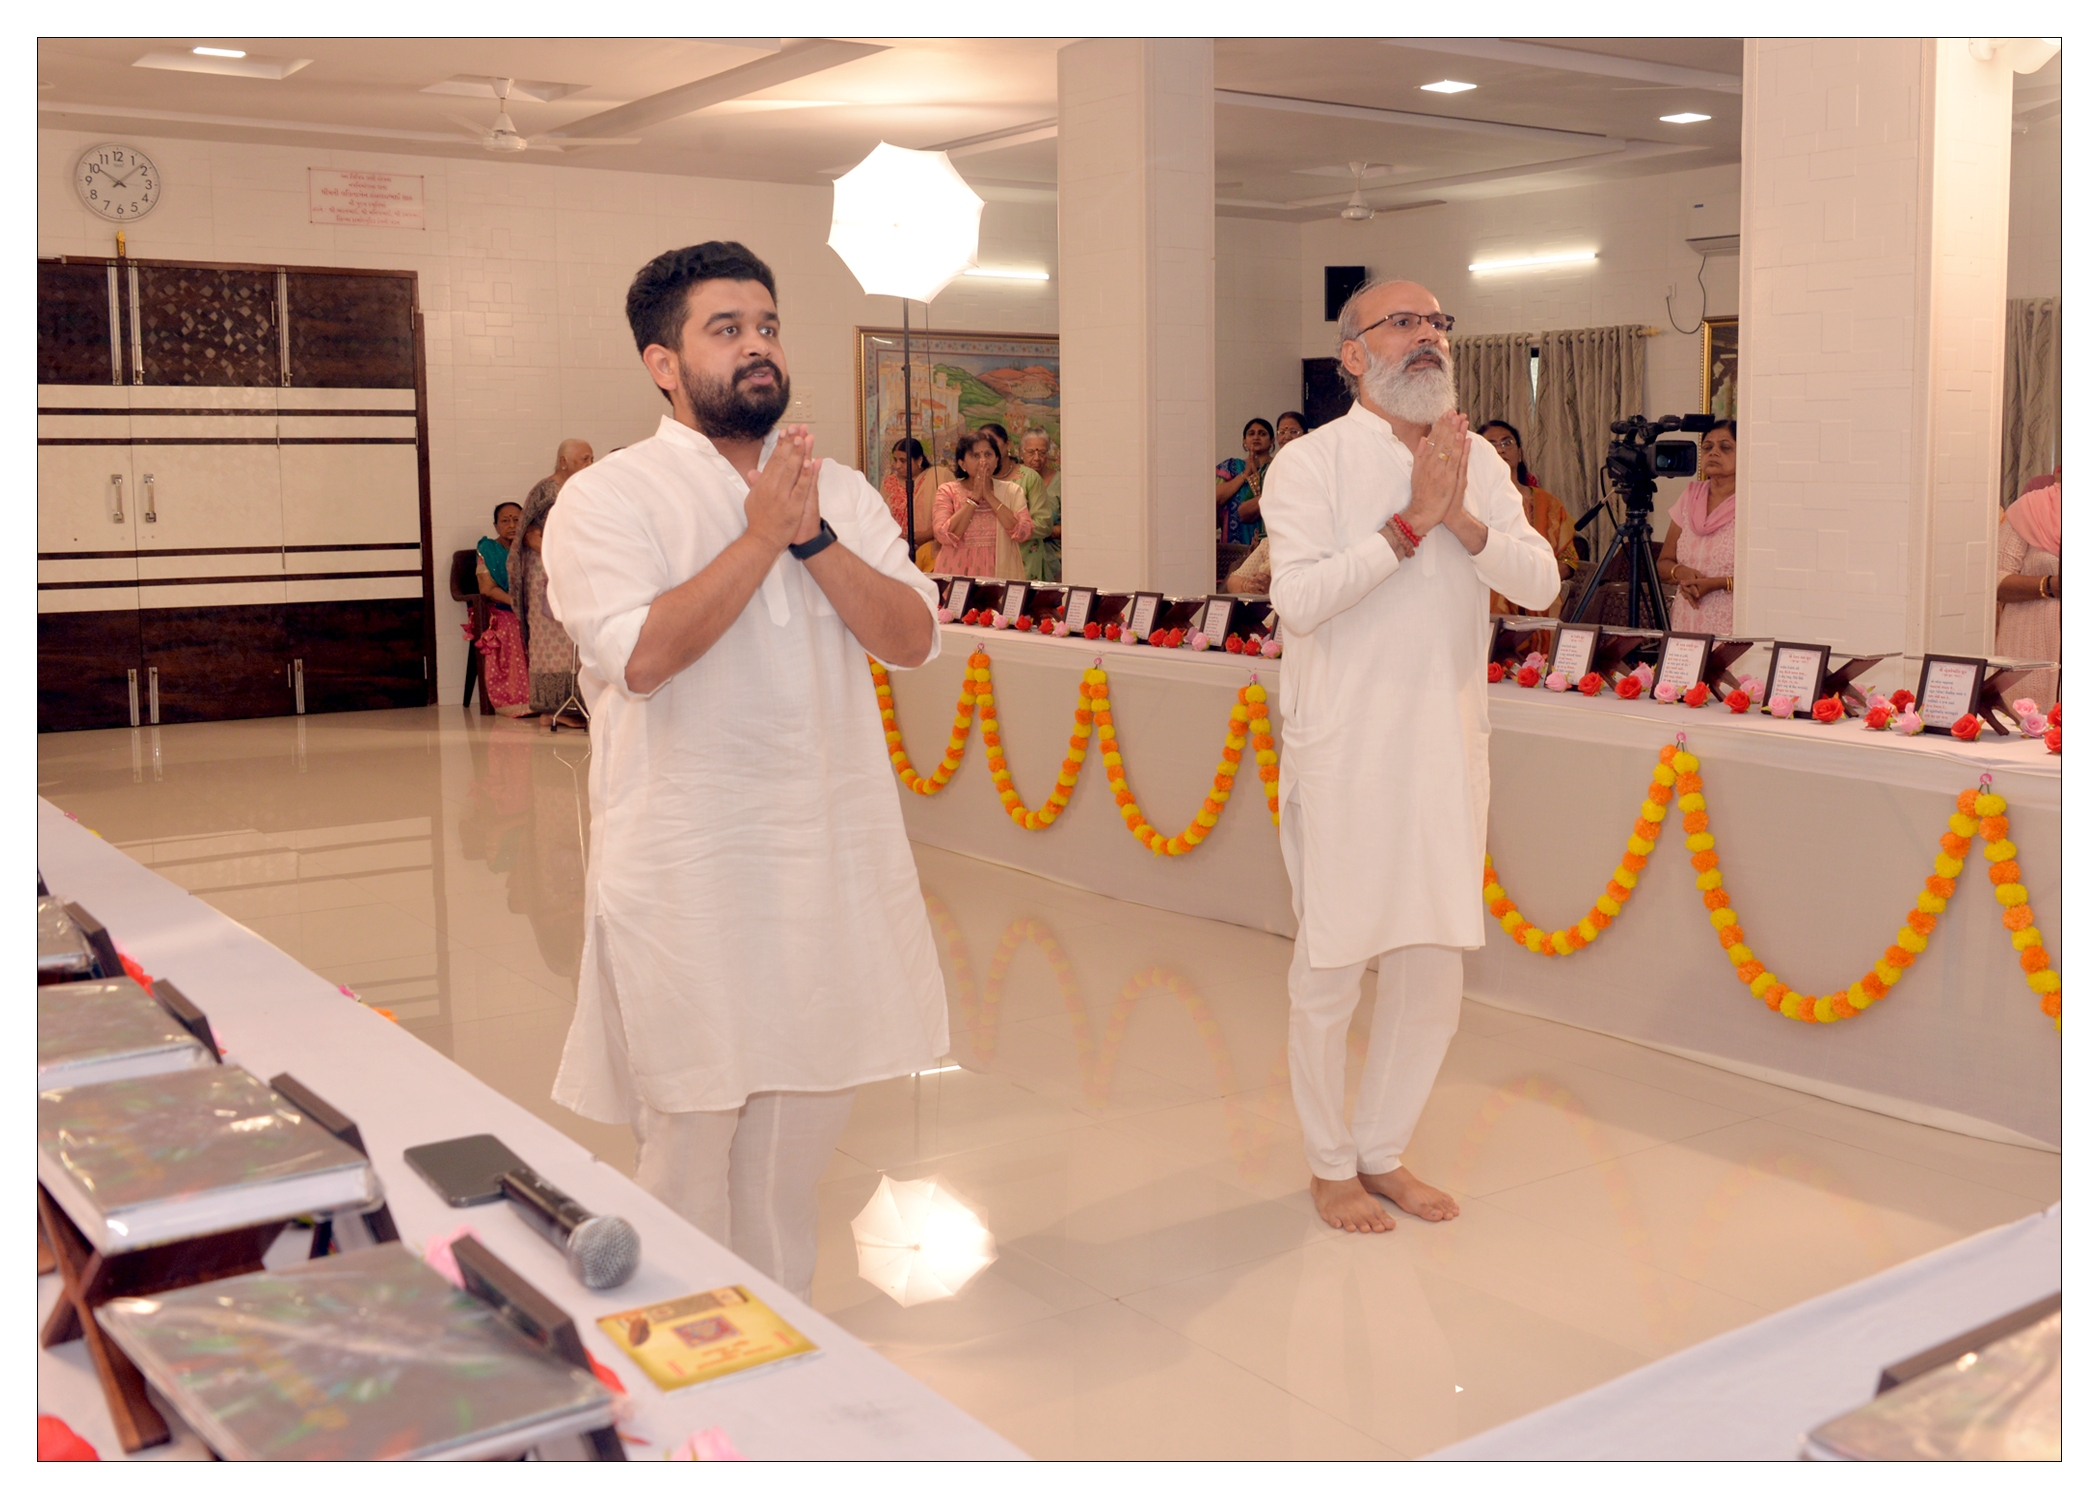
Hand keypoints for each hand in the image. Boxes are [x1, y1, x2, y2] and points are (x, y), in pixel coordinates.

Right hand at [741, 426, 818, 551]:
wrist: (762, 541)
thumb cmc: (759, 520)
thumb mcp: (753, 500)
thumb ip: (756, 484)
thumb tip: (752, 472)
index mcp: (763, 484)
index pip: (773, 460)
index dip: (780, 445)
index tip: (785, 431)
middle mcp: (772, 487)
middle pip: (783, 460)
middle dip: (791, 443)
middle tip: (797, 427)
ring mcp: (783, 496)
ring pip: (792, 470)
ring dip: (799, 453)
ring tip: (804, 438)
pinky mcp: (793, 506)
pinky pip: (801, 487)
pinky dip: (807, 474)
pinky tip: (811, 462)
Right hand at [1404, 411, 1470, 532]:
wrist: (1422, 513)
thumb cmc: (1421, 494)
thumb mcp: (1416, 472)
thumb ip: (1419, 455)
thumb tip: (1423, 439)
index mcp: (1424, 460)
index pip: (1434, 439)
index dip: (1440, 425)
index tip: (1446, 414)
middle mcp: (1432, 463)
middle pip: (1442, 440)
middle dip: (1449, 424)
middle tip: (1455, 411)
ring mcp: (1441, 471)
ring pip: (1449, 448)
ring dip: (1456, 432)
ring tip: (1461, 419)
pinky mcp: (1449, 479)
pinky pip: (1456, 461)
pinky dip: (1460, 449)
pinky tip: (1464, 438)